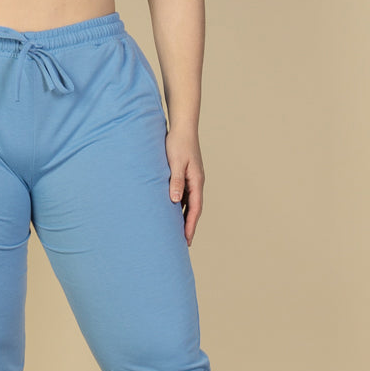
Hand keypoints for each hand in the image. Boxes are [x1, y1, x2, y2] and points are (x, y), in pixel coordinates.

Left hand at [165, 129, 203, 245]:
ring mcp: (192, 179)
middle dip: (189, 226)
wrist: (182, 127)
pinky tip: (173, 212)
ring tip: (178, 232)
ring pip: (189, 203)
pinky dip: (180, 206)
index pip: (195, 208)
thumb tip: (175, 200)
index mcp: (196, 181)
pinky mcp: (186, 175)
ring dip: (184, 217)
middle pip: (194, 209)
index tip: (186, 239)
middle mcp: (196, 182)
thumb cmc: (178, 143)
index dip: (190, 225)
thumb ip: (175, 181)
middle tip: (184, 243)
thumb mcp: (175, 163)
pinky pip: (184, 195)